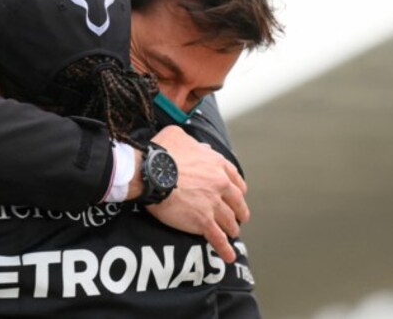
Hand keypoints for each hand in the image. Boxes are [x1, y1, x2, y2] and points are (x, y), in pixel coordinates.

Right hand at [145, 125, 249, 263]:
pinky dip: (224, 249)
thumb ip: (191, 141)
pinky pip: (218, 238)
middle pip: (236, 201)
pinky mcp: (203, 221)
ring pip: (229, 220)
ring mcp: (213, 204)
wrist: (151, 173)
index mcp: (216, 163)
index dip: (238, 187)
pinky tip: (229, 256)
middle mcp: (220, 184)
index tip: (239, 193)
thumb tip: (196, 145)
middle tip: (240, 217)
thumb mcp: (177, 135)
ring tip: (232, 234)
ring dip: (232, 228)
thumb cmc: (161, 153)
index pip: (234, 177)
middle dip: (239, 210)